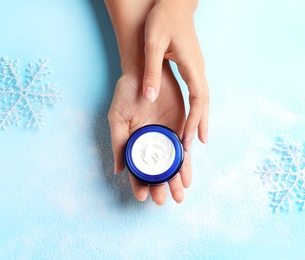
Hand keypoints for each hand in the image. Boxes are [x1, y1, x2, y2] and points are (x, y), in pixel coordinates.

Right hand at [108, 61, 191, 204]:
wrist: (147, 70)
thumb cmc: (127, 93)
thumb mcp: (118, 118)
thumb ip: (119, 143)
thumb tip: (118, 171)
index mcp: (135, 142)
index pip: (138, 168)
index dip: (139, 183)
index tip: (143, 196)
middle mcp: (151, 142)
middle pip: (156, 170)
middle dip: (160, 186)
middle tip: (162, 200)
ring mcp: (166, 135)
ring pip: (172, 163)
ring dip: (174, 179)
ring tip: (178, 194)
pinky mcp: (180, 126)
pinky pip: (184, 147)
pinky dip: (185, 162)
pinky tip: (186, 175)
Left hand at [142, 0, 208, 151]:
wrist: (174, 3)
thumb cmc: (164, 19)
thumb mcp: (153, 44)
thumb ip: (151, 70)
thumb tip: (149, 97)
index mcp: (192, 65)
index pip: (198, 99)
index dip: (194, 121)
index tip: (188, 138)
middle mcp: (199, 69)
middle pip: (204, 102)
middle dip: (201, 124)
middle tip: (197, 145)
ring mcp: (198, 67)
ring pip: (203, 98)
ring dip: (201, 118)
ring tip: (197, 137)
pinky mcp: (193, 66)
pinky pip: (198, 92)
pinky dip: (197, 107)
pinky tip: (193, 115)